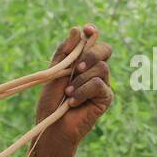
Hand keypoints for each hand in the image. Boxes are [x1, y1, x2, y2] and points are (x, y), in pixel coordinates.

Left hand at [35, 23, 113, 148]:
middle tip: (76, 68)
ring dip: (80, 79)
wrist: (51, 127)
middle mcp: (94, 71)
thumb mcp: (53, 74)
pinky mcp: (105, 98)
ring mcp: (102, 84)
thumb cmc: (51, 103)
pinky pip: (99, 85)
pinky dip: (83, 91)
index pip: (92, 41)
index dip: (92, 32)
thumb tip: (77, 30)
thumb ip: (64, 53)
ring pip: (102, 67)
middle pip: (104, 50)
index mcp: (82, 62)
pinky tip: (73, 102)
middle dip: (91, 54)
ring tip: (68, 93)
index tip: (88, 29)